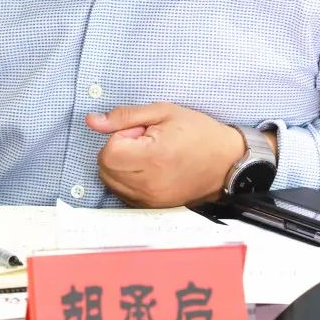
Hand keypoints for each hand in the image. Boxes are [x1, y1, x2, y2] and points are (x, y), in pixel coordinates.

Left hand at [85, 103, 247, 207]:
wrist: (227, 162)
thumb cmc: (198, 133)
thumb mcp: (163, 112)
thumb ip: (124, 116)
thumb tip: (92, 121)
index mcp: (153, 157)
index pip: (108, 152)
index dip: (119, 136)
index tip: (139, 131)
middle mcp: (149, 184)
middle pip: (105, 167)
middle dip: (118, 150)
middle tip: (144, 141)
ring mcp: (150, 199)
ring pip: (110, 182)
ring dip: (121, 165)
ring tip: (148, 154)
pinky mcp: (152, 207)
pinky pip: (122, 192)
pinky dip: (127, 179)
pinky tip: (148, 168)